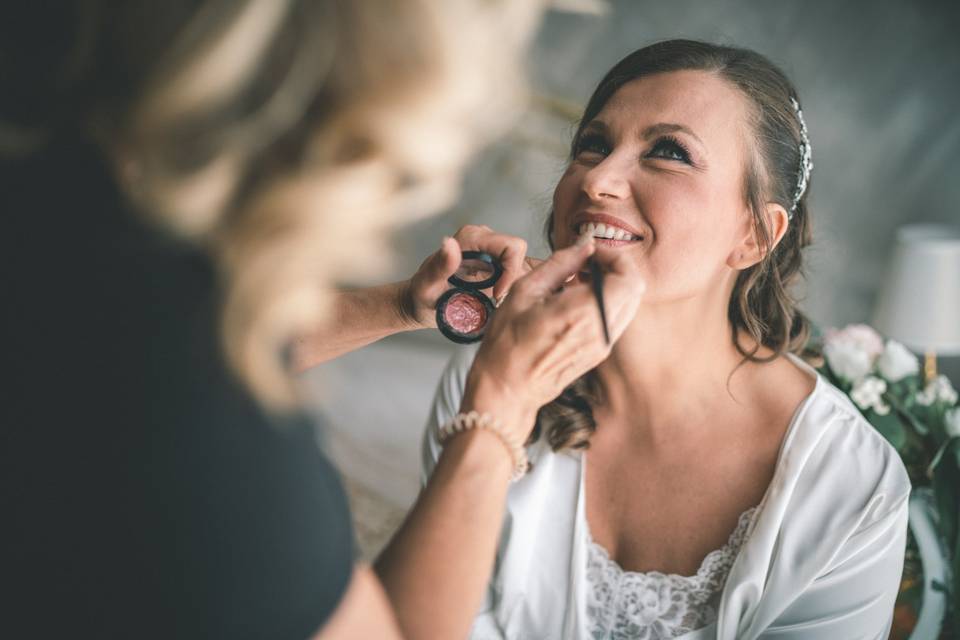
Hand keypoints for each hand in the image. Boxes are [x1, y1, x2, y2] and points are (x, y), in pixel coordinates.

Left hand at [399, 225, 535, 328]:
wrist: (420, 303)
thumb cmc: (421, 295)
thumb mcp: (427, 284)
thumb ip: (440, 265)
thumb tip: (450, 243)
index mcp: (471, 237)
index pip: (512, 246)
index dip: (512, 271)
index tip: (497, 295)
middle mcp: (484, 239)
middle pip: (519, 255)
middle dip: (515, 279)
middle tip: (496, 301)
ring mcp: (490, 251)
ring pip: (521, 264)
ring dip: (515, 284)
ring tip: (495, 303)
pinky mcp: (494, 263)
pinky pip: (516, 271)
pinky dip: (514, 286)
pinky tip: (498, 301)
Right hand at [462, 239, 645, 439]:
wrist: (508, 387)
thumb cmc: (508, 342)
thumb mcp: (525, 291)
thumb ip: (560, 263)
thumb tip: (584, 245)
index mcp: (582, 312)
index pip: (627, 276)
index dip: (613, 256)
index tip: (590, 252)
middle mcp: (600, 330)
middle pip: (634, 288)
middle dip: (615, 267)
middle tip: (586, 262)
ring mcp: (603, 344)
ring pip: (629, 303)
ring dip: (612, 284)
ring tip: (579, 280)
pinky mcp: (599, 352)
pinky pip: (617, 318)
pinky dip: (606, 301)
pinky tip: (578, 300)